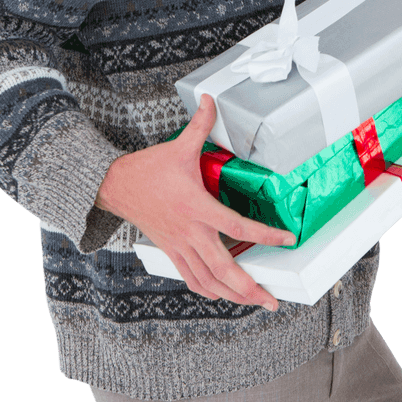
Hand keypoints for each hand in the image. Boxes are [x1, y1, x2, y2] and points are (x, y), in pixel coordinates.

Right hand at [95, 94, 293, 308]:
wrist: (114, 187)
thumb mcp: (179, 146)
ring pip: (208, 280)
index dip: (265, 236)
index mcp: (197, 207)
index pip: (238, 228)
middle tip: (272, 300)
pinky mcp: (171, 251)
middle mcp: (190, 232)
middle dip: (249, 288)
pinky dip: (209, 290)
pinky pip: (191, 278)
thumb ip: (200, 124)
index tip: (287, 240)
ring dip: (232, 295)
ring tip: (255, 302)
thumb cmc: (148, 169)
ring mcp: (179, 246)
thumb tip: (210, 100)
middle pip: (223, 269)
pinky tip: (223, 295)